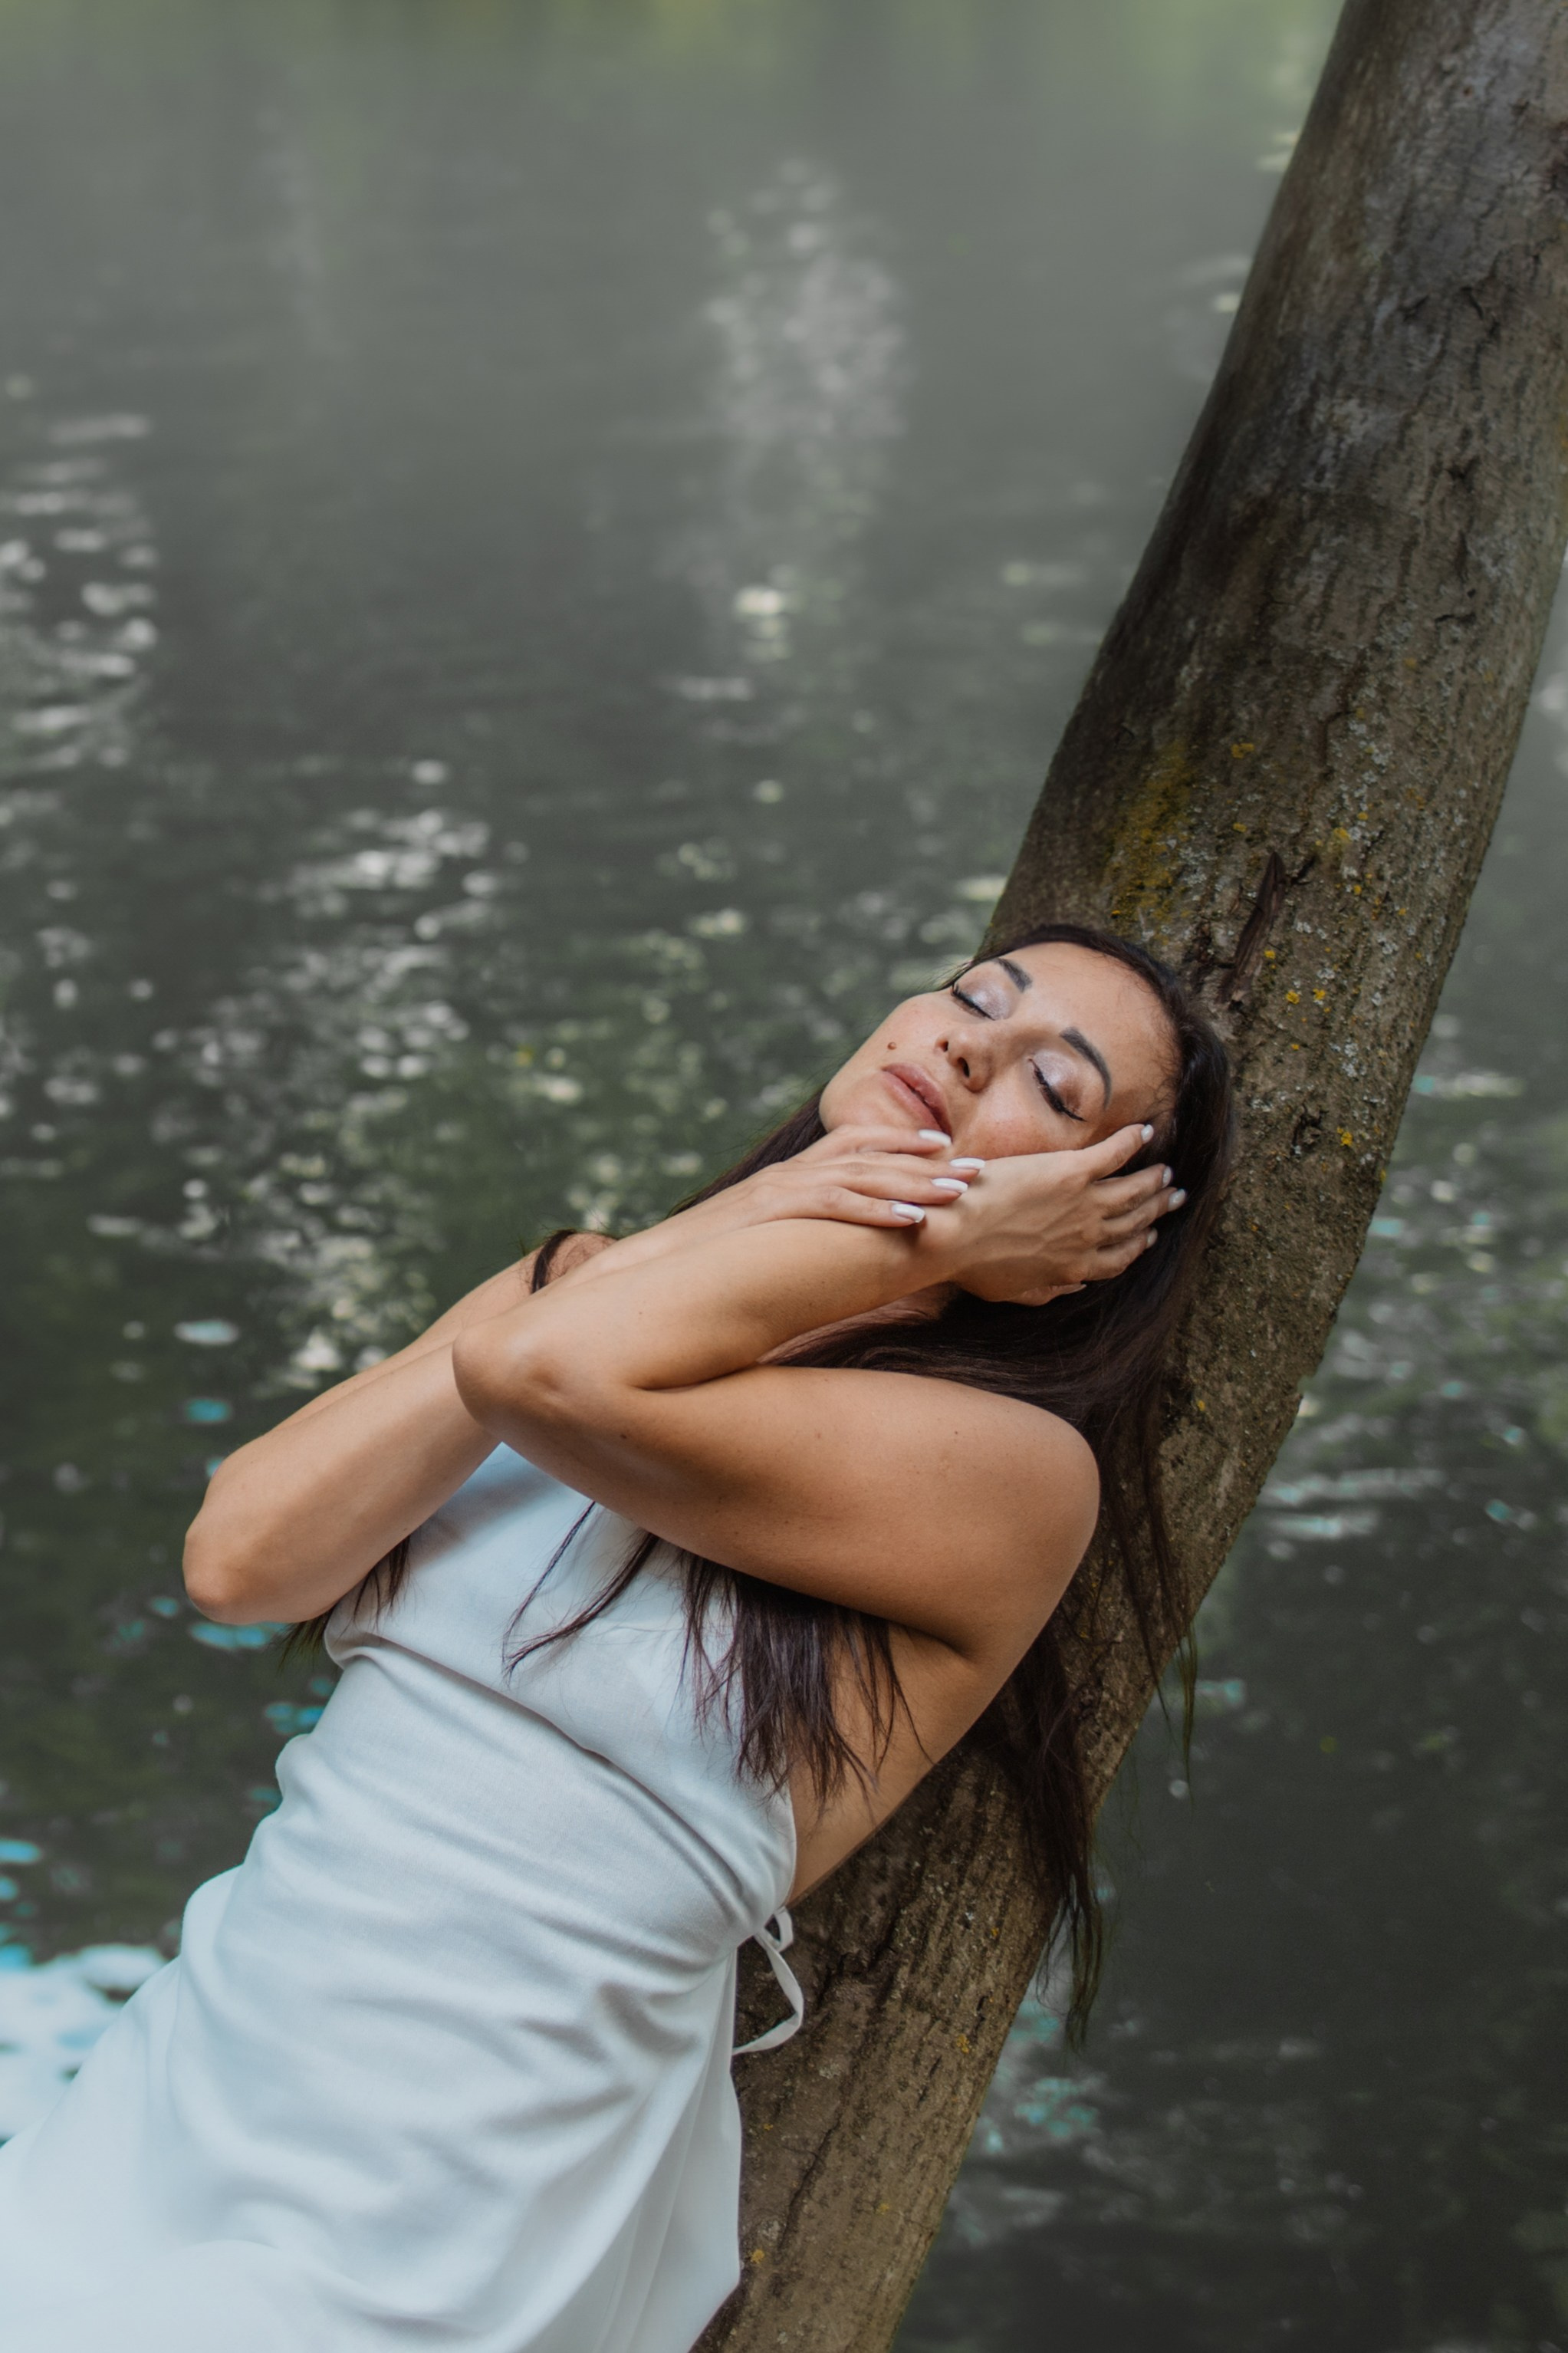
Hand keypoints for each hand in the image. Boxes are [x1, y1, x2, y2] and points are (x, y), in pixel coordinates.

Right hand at [650, 1124, 979, 1249]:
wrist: (649, 1267)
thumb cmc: (706, 1264)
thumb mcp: (760, 1242)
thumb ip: (794, 1235)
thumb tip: (830, 1252)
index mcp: (788, 1176)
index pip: (853, 1145)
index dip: (901, 1142)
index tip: (944, 1147)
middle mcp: (788, 1175)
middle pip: (870, 1156)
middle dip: (927, 1162)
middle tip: (977, 1168)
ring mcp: (778, 1190)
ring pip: (860, 1176)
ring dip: (914, 1182)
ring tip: (959, 1192)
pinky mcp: (769, 1213)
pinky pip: (832, 1206)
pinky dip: (874, 1209)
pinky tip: (910, 1218)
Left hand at [918, 1124, 1182, 1306]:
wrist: (956, 1235)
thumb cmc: (974, 1266)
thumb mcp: (1014, 1292)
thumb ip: (1048, 1292)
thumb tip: (1074, 1286)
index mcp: (1074, 1267)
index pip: (1119, 1258)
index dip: (1139, 1244)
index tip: (1150, 1235)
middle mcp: (1087, 1237)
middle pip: (1134, 1222)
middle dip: (1157, 1208)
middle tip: (1173, 1196)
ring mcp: (1083, 1204)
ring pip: (1132, 1190)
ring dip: (1153, 1179)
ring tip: (1166, 1170)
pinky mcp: (1072, 1172)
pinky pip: (1114, 1155)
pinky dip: (1132, 1142)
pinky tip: (1145, 1132)